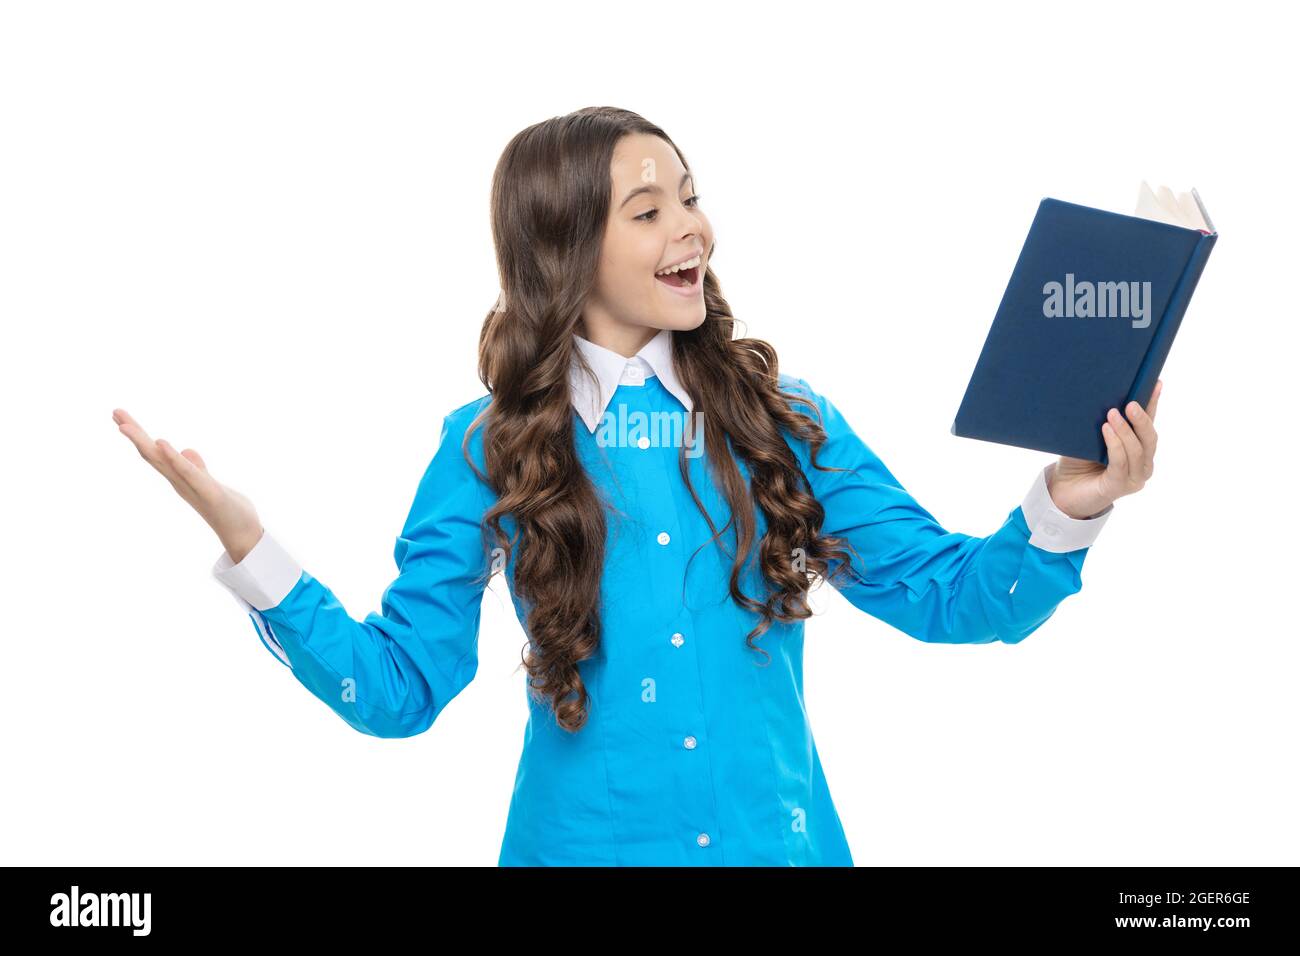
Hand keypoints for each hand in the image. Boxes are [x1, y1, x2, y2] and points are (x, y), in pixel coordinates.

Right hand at [112, 407, 264, 562]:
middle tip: (114, 412)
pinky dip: (174, 458)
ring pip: (163, 462)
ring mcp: (192, 487)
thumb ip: (197, 468)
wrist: (243, 535)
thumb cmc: (228, 510)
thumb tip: (186, 451)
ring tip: (125, 425)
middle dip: (133, 434)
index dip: (138, 435)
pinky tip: (162, 442)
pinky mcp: (209, 492)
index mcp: (180, 478)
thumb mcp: (210, 482)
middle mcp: (180, 482)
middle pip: (152, 455)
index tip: (120, 416)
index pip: (155, 453)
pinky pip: (189, 472)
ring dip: (144, 442)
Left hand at [1047, 379, 1161, 518]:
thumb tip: (1101, 392)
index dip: (1153, 404)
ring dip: (1126, 431)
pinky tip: (1106, 430)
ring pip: (1138, 451)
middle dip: (1142, 419)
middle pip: (1149, 438)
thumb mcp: (1090, 436)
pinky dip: (1115, 445)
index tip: (1156, 382)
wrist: (1061, 490)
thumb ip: (1102, 421)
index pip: (1148, 424)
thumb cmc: (1077, 460)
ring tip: (1113, 413)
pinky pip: (1121, 463)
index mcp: (1138, 449)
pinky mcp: (1119, 487)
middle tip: (1131, 402)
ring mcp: (1134, 478)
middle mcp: (1142, 464)